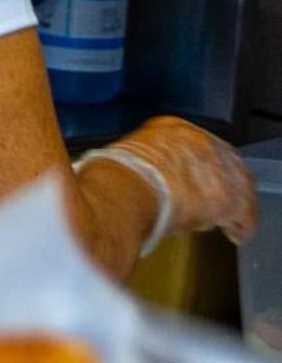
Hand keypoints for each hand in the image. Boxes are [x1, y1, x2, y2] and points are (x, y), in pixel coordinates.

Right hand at [104, 116, 258, 245]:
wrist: (122, 192)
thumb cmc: (116, 180)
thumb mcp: (132, 160)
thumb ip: (154, 166)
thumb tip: (162, 186)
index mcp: (172, 128)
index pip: (201, 146)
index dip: (205, 167)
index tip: (204, 180)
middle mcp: (200, 141)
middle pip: (227, 163)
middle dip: (226, 184)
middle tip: (221, 203)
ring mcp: (218, 167)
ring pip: (240, 187)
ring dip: (235, 205)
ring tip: (230, 223)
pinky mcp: (228, 196)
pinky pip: (245, 214)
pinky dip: (241, 226)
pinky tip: (235, 235)